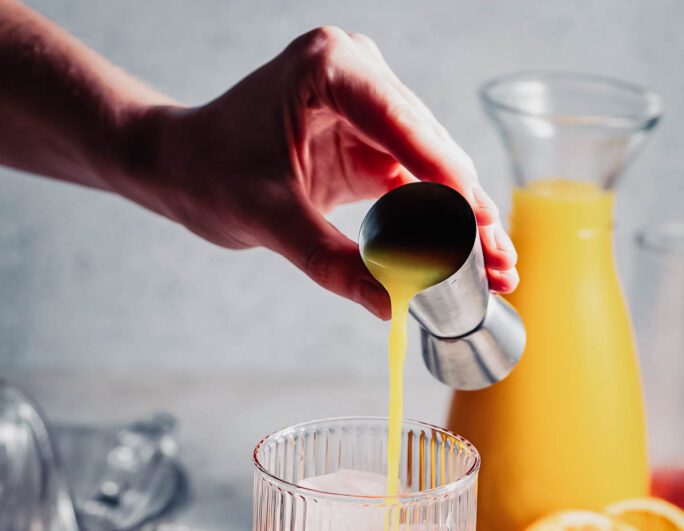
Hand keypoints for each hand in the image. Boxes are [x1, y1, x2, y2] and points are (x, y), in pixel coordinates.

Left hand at [143, 27, 517, 318]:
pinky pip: (417, 183)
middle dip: (466, 211)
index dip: (446, 179)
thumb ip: (330, 262)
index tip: (480, 226)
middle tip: (499, 265)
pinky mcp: (373, 140)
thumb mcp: (268, 220)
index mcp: (329, 68)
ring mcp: (371, 106)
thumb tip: (390, 305)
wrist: (183, 167)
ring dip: (464, 221)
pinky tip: (471, 256)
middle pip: (431, 147)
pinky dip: (439, 222)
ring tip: (500, 269)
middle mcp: (359, 74)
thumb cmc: (210, 174)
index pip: (401, 123)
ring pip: (434, 168)